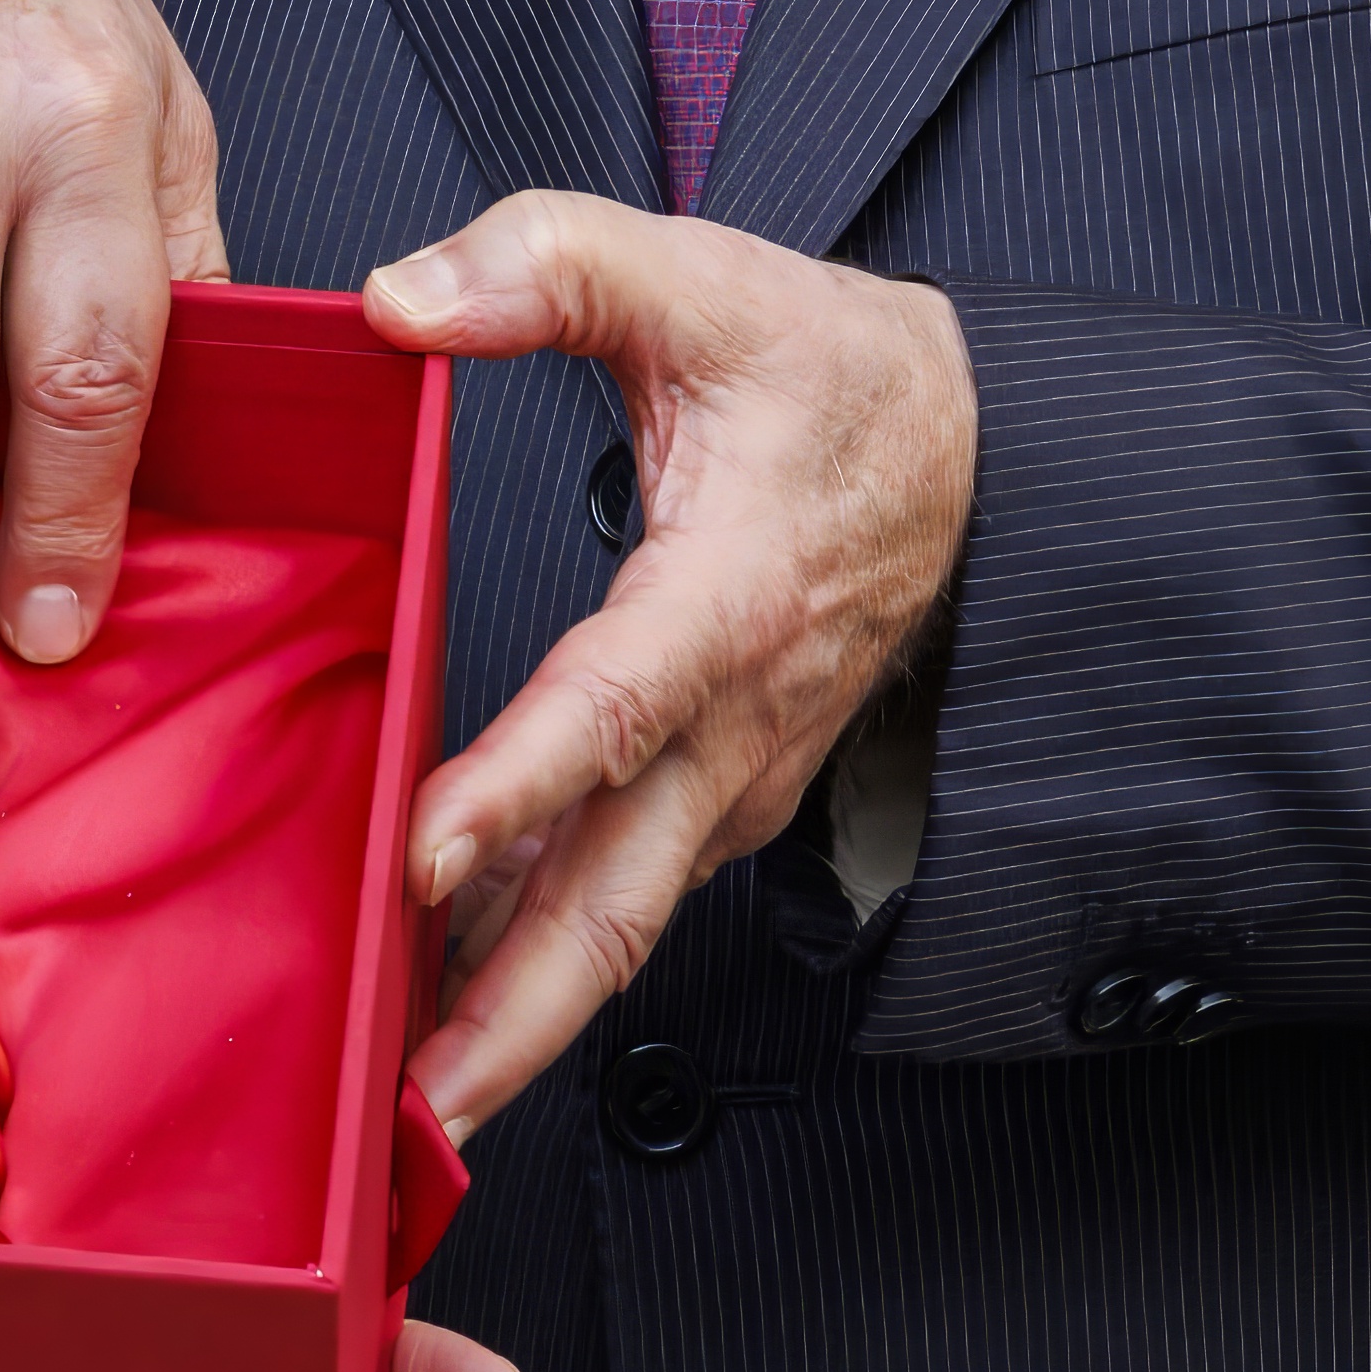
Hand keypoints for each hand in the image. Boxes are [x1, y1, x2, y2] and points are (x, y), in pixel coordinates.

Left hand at [365, 192, 979, 1131]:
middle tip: (416, 1105)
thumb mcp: (695, 277)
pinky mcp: (722, 795)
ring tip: (407, 1106)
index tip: (424, 858)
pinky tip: (450, 1007)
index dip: (522, 784)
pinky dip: (543, 963)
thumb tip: (402, 300)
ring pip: (622, 918)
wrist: (968, 451)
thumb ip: (546, 265)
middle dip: (519, 1010)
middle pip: (622, 891)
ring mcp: (736, 774)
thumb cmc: (829, 374)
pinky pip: (625, 895)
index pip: (616, 704)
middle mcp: (739, 715)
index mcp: (731, 590)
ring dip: (523, 1014)